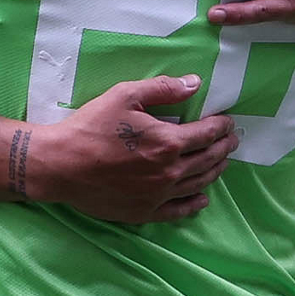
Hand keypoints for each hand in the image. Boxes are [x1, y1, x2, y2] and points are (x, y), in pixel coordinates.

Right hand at [31, 74, 238, 222]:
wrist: (61, 165)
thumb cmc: (92, 126)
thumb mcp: (126, 95)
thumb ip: (163, 89)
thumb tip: (195, 83)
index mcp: (167, 143)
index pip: (206, 135)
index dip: (221, 126)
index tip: (229, 121)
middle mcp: (168, 173)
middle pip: (207, 160)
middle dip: (224, 147)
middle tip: (233, 139)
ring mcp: (157, 196)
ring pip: (197, 185)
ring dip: (215, 171)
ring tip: (223, 161)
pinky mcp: (143, 213)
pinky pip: (177, 211)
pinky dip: (194, 204)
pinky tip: (202, 199)